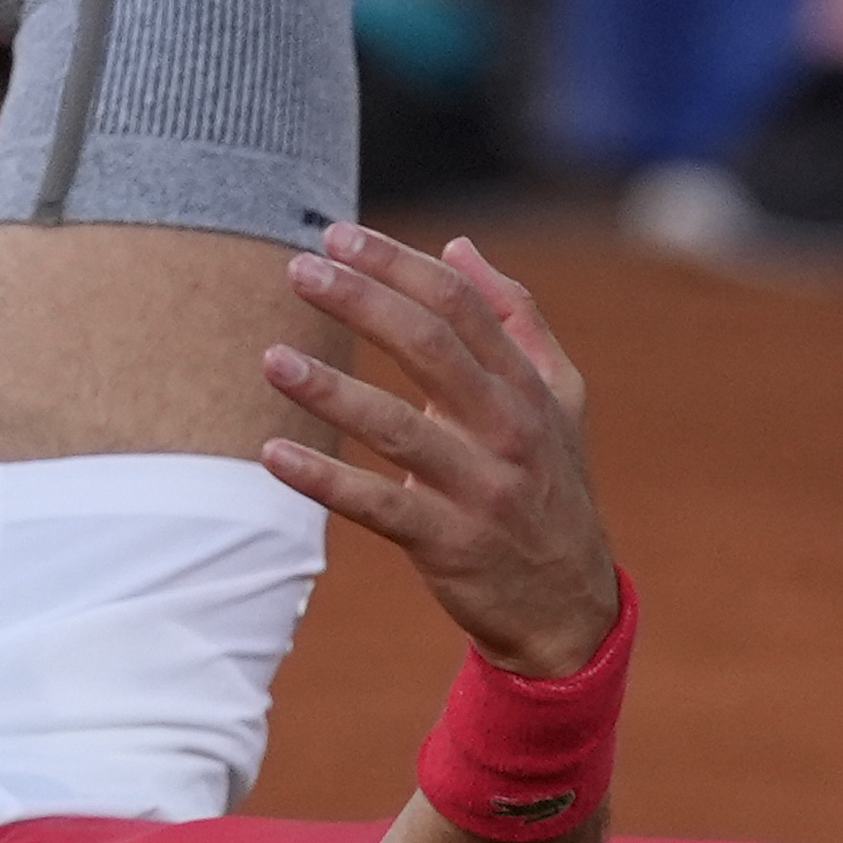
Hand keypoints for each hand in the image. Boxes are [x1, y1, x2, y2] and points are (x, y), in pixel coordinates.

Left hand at [263, 227, 624, 674]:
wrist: (569, 605)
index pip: (461, 306)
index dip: (399, 265)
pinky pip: (377, 506)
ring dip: (331, 390)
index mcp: (527, 386)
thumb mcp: (558, 397)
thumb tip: (458, 246)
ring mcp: (479, 488)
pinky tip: (274, 454)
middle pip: (430, 348)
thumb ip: (516, 317)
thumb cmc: (550, 485)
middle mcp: (508, 429)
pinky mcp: (448, 543)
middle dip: (363, 302)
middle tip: (300, 270)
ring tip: (272, 359)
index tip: (338, 238)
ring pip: (398, 428)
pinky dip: (324, 480)